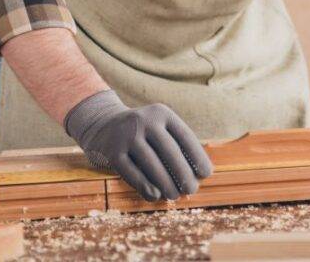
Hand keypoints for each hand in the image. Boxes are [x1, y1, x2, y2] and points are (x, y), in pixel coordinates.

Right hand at [63, 89, 213, 200]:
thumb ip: (177, 145)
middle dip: (183, 173)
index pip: (184, 136)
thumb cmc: (142, 133)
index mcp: (161, 113)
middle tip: (192, 190)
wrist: (102, 125)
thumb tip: (198, 175)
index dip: (197, 156)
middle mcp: (144, 121)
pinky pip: (131, 172)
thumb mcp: (158, 128)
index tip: (206, 174)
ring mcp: (126, 135)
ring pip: (151, 163)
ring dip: (166, 183)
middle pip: (169, 151)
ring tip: (175, 196)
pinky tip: (154, 196)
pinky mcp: (112, 152)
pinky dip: (144, 186)